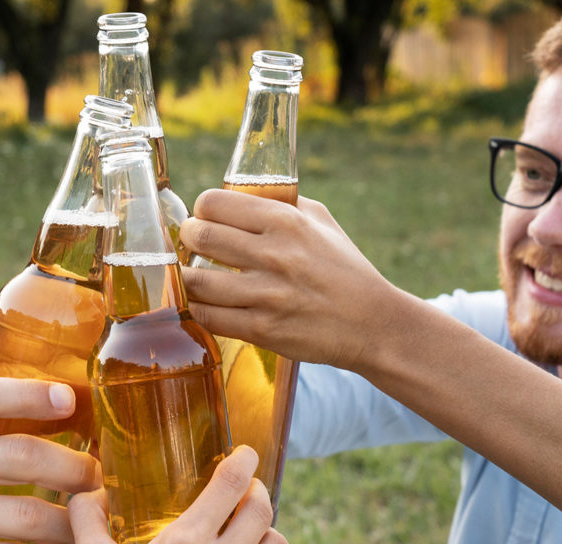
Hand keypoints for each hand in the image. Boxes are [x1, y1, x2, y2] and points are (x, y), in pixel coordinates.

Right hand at [46, 446, 292, 543]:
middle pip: (262, 510)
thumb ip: (88, 517)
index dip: (244, 461)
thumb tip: (87, 489)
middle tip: (247, 494)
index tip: (246, 455)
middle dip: (257, 494)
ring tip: (251, 537)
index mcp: (181, 543)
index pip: (230, 484)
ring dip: (266, 536)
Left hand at [181, 188, 402, 370]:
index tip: (204, 218)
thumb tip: (240, 196)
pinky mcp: (262, 329)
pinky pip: (208, 316)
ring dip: (188, 278)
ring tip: (195, 276)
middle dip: (188, 239)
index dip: (202, 209)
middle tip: (193, 245)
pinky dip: (199, 309)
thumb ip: (282, 205)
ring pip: (196, 281)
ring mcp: (266, 295)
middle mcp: (273, 255)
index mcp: (286, 221)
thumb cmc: (344, 269)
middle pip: (199, 236)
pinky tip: (205, 303)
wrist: (373, 323)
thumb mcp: (321, 222)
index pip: (214, 202)